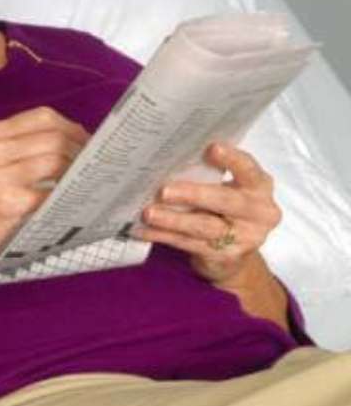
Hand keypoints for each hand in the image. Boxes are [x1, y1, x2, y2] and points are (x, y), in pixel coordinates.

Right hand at [0, 107, 88, 276]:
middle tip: (95, 165)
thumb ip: (17, 150)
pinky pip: (50, 193)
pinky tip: (72, 202)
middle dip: (82, 149)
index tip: (87, 143)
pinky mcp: (6, 204)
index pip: (42, 118)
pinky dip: (66, 196)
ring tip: (86, 182)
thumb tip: (70, 144)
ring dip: (78, 171)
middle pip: (54, 136)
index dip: (72, 128)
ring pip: (56, 160)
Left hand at [134, 142, 282, 286]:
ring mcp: (244, 238)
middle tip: (164, 191)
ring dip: (173, 219)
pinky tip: (145, 230)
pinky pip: (189, 244)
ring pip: (204, 226)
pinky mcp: (224, 257)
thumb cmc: (224, 208)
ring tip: (149, 213)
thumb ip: (209, 174)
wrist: (234, 255)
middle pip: (225, 201)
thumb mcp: (227, 188)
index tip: (211, 148)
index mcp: (259, 187)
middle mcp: (258, 213)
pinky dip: (164, 236)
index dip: (232, 159)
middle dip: (193, 194)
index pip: (249, 170)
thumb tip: (169, 157)